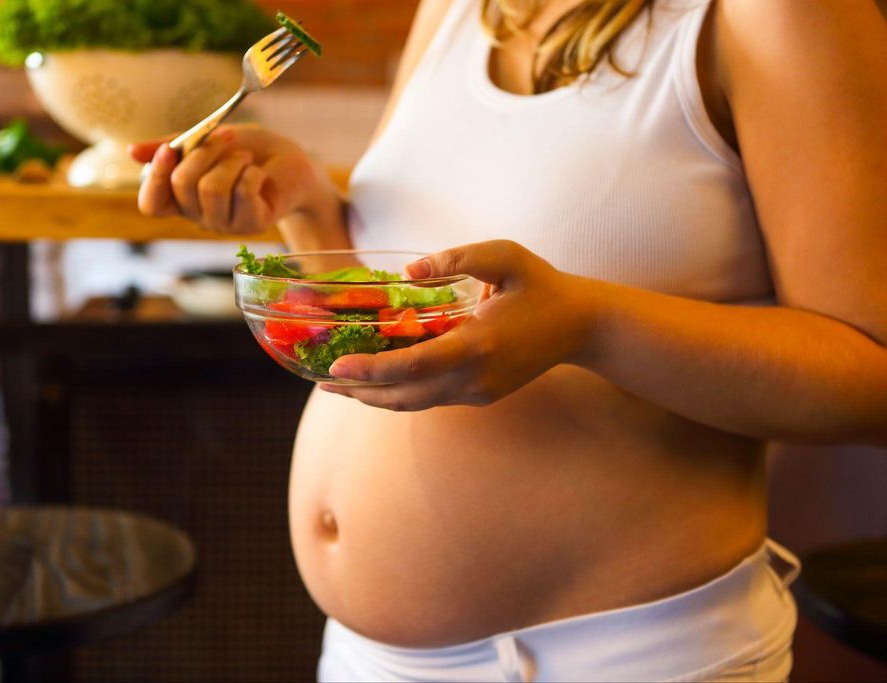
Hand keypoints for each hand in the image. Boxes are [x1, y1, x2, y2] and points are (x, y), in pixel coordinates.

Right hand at [131, 124, 326, 233]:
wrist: (290, 162)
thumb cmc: (247, 150)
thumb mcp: (207, 140)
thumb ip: (173, 146)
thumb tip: (132, 151)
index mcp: (182, 198)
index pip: (151, 205)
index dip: (155, 179)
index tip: (171, 149)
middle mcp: (199, 216)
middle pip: (181, 186)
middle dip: (204, 152)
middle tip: (226, 139)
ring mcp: (225, 224)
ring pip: (211, 189)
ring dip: (231, 161)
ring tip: (245, 158)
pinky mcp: (251, 224)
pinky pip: (242, 192)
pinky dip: (251, 172)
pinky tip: (260, 174)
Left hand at [320, 240, 600, 410]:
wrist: (582, 326)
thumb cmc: (542, 285)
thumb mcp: (505, 255)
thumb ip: (457, 258)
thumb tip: (409, 275)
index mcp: (477, 345)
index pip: (412, 366)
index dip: (370, 370)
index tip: (336, 368)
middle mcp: (474, 378)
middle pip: (404, 395)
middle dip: (360, 391)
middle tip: (322, 379)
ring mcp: (477, 392)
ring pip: (414, 403)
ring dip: (375, 397)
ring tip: (341, 385)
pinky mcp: (480, 395)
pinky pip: (430, 398)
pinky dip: (399, 392)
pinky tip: (378, 380)